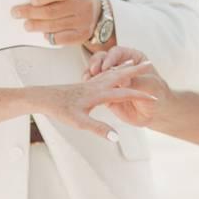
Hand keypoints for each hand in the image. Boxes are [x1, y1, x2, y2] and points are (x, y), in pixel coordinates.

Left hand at [11, 0, 102, 46]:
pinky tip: (42, 33)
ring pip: (54, 26)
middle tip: (16, 13)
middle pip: (52, 11)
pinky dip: (49, 37)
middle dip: (31, 13)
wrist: (96, 8)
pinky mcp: (82, 35)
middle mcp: (84, 3)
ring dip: (36, 26)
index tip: (31, 0)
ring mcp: (84, 21)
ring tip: (26, 25)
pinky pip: (62, 39)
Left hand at [39, 61, 157, 138]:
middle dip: (135, 70)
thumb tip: (116, 136)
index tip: (155, 98)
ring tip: (134, 62)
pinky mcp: (83, 84)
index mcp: (98, 94)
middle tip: (149, 63)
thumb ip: (99, 129)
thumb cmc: (59, 109)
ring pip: (111, 72)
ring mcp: (90, 84)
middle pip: (120, 75)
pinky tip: (109, 71)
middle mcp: (96, 85)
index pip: (125, 93)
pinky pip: (102, 75)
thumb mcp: (80, 123)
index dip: (140, 96)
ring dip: (124, 67)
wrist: (43, 97)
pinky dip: (110, 70)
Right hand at [84, 46, 168, 126]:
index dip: (110, 58)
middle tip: (93, 72)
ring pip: (96, 72)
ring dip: (90, 75)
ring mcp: (111, 79)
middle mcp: (120, 66)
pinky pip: (94, 88)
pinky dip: (89, 87)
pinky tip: (87, 90)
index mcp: (132, 57)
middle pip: (102, 59)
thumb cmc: (158, 93)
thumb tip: (122, 81)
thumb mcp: (150, 85)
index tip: (106, 67)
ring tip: (87, 80)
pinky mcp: (106, 93)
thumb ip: (136, 82)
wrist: (156, 112)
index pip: (117, 53)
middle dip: (96, 64)